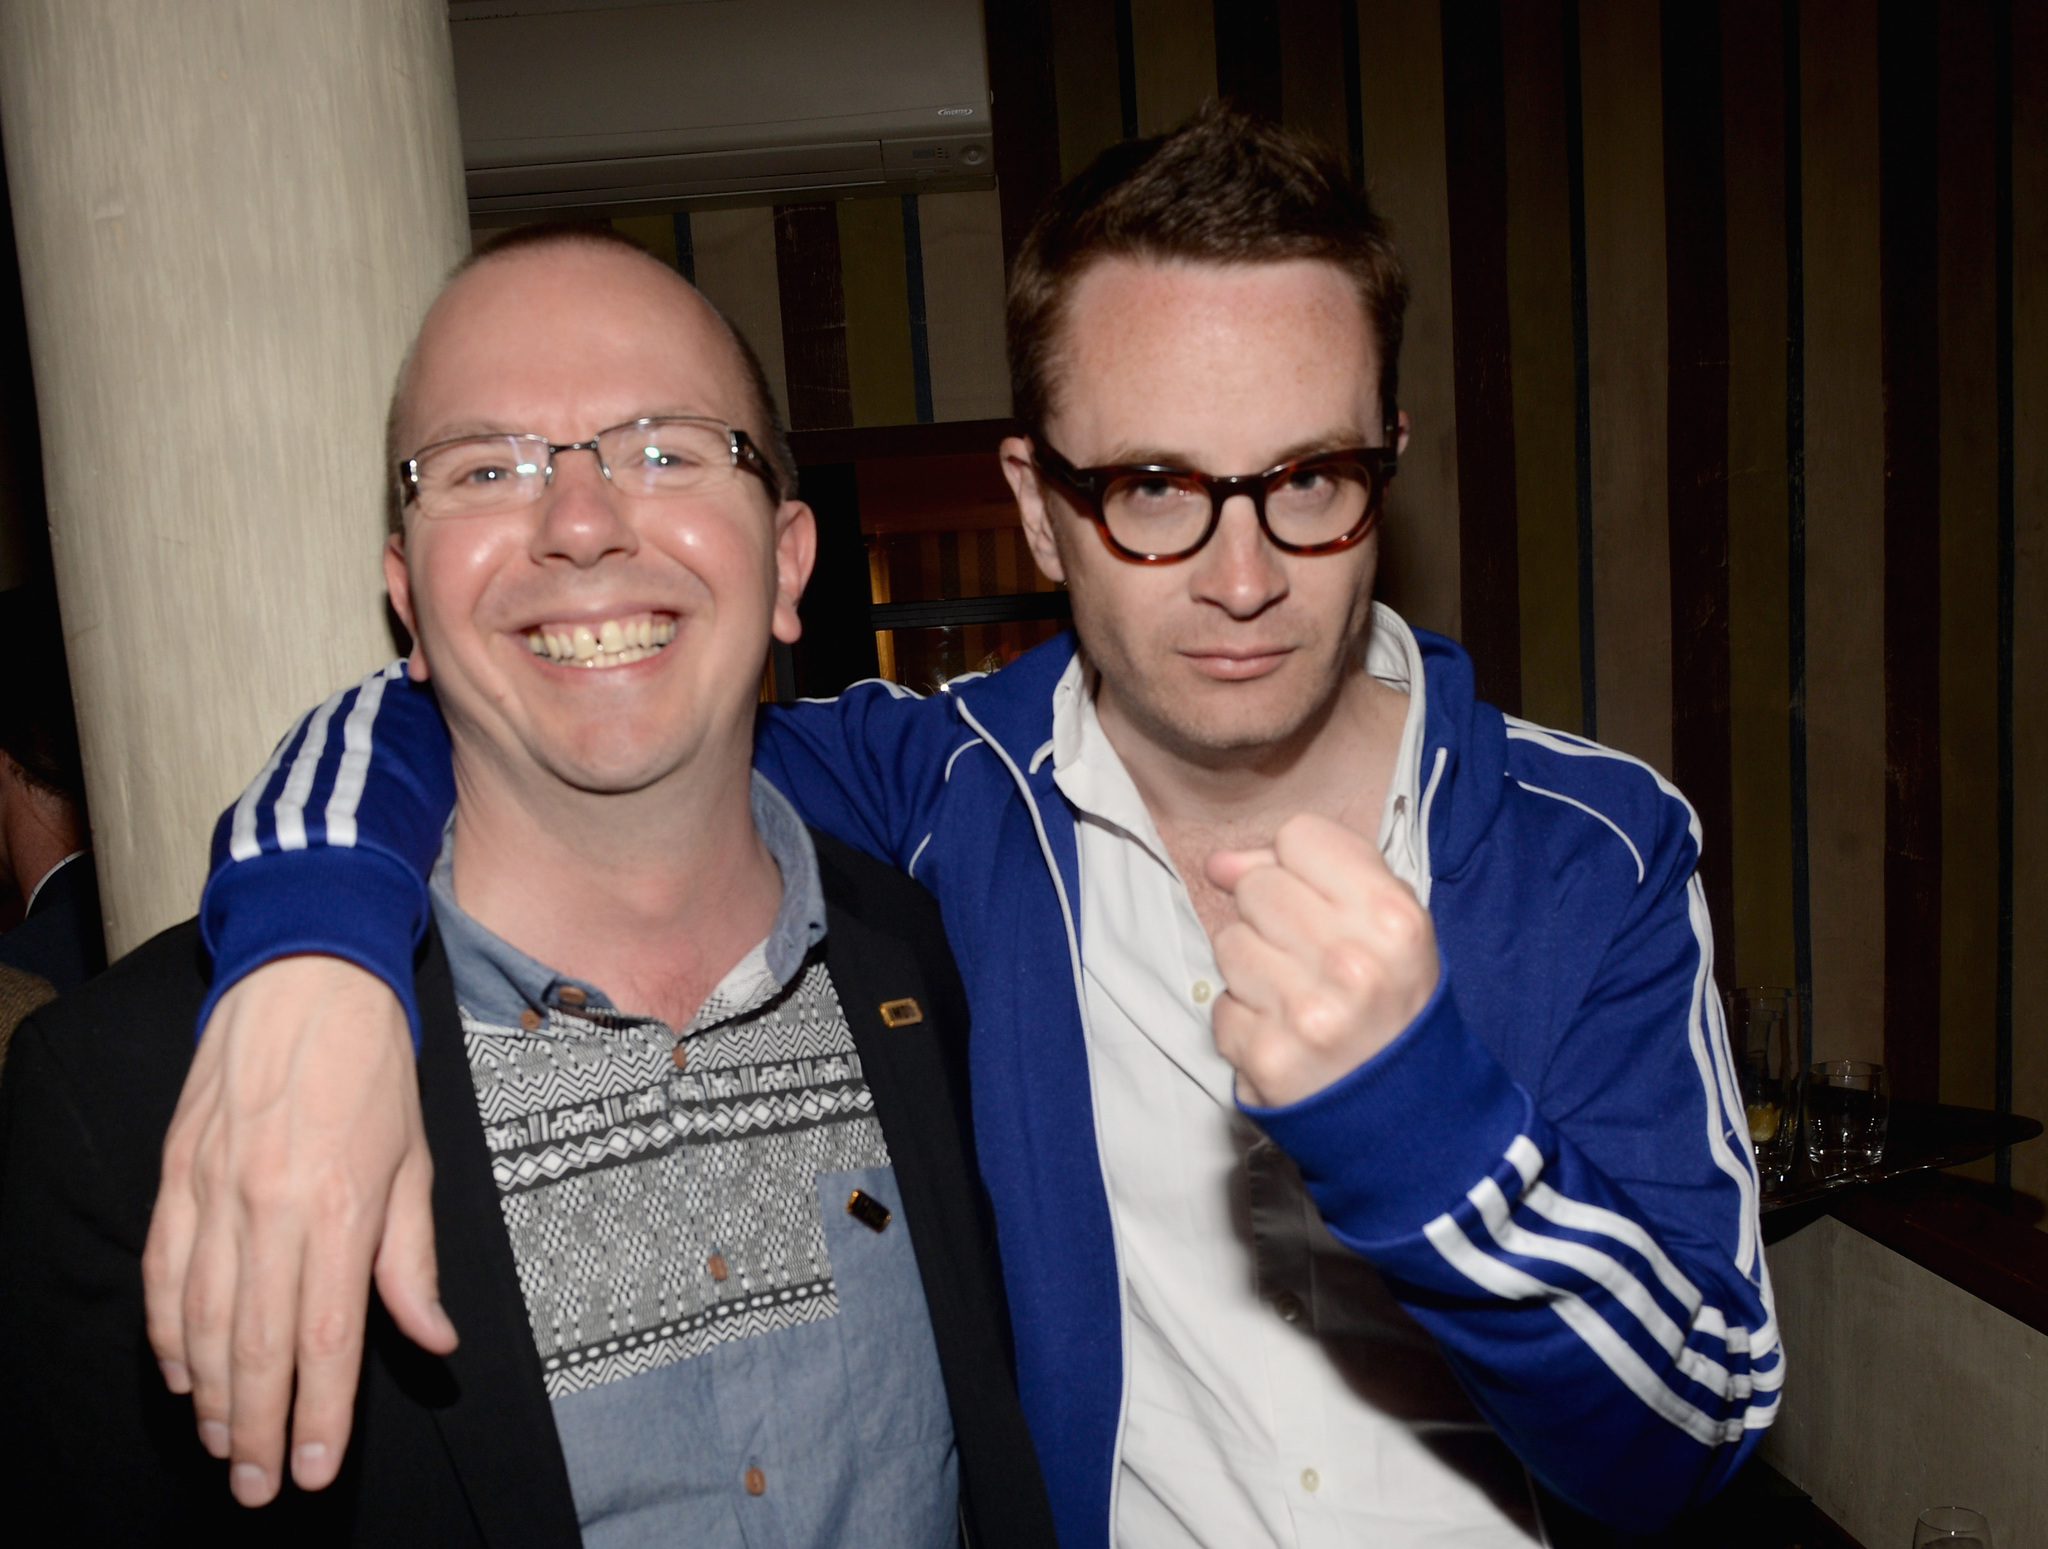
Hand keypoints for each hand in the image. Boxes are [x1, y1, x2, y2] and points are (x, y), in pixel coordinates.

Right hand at [143, 955, 454, 1506]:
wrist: (305, 978)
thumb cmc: (373, 1069)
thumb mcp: (414, 1161)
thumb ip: (411, 1259)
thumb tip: (432, 1338)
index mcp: (338, 1205)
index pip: (324, 1338)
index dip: (317, 1415)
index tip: (313, 1469)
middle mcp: (268, 1206)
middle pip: (257, 1346)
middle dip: (258, 1428)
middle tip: (261, 1486)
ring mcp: (213, 1190)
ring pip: (202, 1321)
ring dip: (211, 1395)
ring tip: (227, 1444)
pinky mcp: (176, 1175)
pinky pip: (164, 1273)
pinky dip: (167, 1332)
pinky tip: (180, 1374)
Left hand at [1205, 813, 1439, 1107]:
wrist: (1409, 1113)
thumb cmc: (1392, 1004)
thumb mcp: (1386, 925)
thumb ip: (1312, 871)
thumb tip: (1219, 863)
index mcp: (1393, 918)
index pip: (1299, 837)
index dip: (1299, 865)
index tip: (1320, 900)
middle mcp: (1353, 963)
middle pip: (1257, 885)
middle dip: (1272, 916)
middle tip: (1311, 959)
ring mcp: (1307, 1013)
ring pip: (1228, 941)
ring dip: (1253, 968)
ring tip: (1298, 996)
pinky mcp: (1267, 1057)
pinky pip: (1221, 1005)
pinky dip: (1245, 1020)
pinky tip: (1285, 1034)